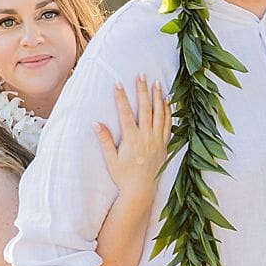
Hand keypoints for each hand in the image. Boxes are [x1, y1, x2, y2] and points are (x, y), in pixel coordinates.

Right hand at [95, 76, 170, 203]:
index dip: (122, 98)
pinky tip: (167, 101)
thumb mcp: (111, 160)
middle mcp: (147, 138)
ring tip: (156, 83)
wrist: (141, 190)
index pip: (126, 113)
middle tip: (141, 75)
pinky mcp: (164, 144)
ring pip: (159, 114)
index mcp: (132, 140)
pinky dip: (168, 112)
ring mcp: (157, 140)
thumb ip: (105, 141)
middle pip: (146, 109)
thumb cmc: (124, 177)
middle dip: (143, 90)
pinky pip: (168, 124)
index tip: (118, 83)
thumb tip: (96, 123)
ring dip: (158, 97)